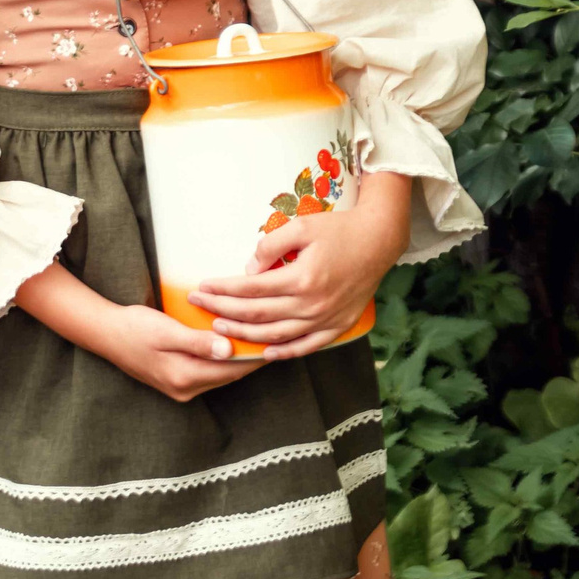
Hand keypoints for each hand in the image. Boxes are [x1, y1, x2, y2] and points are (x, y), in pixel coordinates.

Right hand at [13, 261, 259, 402]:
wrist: (105, 334)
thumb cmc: (134, 327)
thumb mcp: (166, 330)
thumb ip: (197, 341)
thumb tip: (228, 350)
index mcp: (184, 376)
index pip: (231, 368)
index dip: (255, 355)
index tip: (276, 339)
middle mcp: (184, 388)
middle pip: (228, 374)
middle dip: (251, 357)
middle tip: (275, 337)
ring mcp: (180, 387)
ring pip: (219, 373)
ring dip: (237, 359)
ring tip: (260, 340)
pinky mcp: (176, 380)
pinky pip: (208, 371)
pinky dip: (221, 359)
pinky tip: (231, 344)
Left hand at [187, 172, 410, 360]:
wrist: (378, 241)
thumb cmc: (339, 229)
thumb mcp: (302, 226)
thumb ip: (271, 246)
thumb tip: (248, 269)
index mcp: (302, 277)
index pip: (252, 288)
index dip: (224, 289)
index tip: (202, 287)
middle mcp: (313, 303)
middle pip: (259, 314)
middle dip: (224, 311)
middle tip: (200, 306)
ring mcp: (325, 319)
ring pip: (277, 335)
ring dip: (246, 335)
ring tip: (220, 329)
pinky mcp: (337, 326)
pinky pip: (306, 346)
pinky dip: (284, 352)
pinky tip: (265, 352)